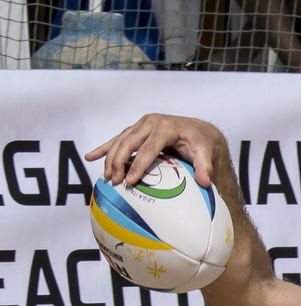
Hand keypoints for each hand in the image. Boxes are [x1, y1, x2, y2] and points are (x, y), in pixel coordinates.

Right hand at [86, 114, 225, 188]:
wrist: (198, 130)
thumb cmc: (201, 143)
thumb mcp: (206, 153)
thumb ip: (205, 167)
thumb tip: (205, 183)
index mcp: (165, 127)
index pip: (148, 148)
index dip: (138, 165)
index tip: (130, 181)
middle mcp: (150, 123)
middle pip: (129, 143)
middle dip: (119, 162)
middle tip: (115, 181)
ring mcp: (141, 124)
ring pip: (120, 141)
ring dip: (110, 158)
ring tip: (107, 176)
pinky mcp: (136, 129)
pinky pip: (117, 139)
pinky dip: (104, 148)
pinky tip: (90, 157)